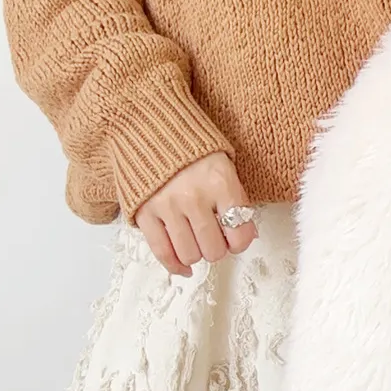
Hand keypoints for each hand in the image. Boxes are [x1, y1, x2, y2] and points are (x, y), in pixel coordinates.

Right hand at [135, 152, 257, 275]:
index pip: (239, 233)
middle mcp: (194, 196)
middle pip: (214, 250)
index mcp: (220, 182)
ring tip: (197, 241)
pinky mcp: (144, 213)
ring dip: (197, 253)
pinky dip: (175, 265)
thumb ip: (235, 198)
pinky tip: (183, 266)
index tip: (236, 238)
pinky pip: (162, 252)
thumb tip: (247, 234)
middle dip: (218, 248)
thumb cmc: (190, 146)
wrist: (148, 125)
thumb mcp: (224, 163)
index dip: (240, 241)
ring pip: (190, 254)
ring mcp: (166, 206)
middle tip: (215, 238)